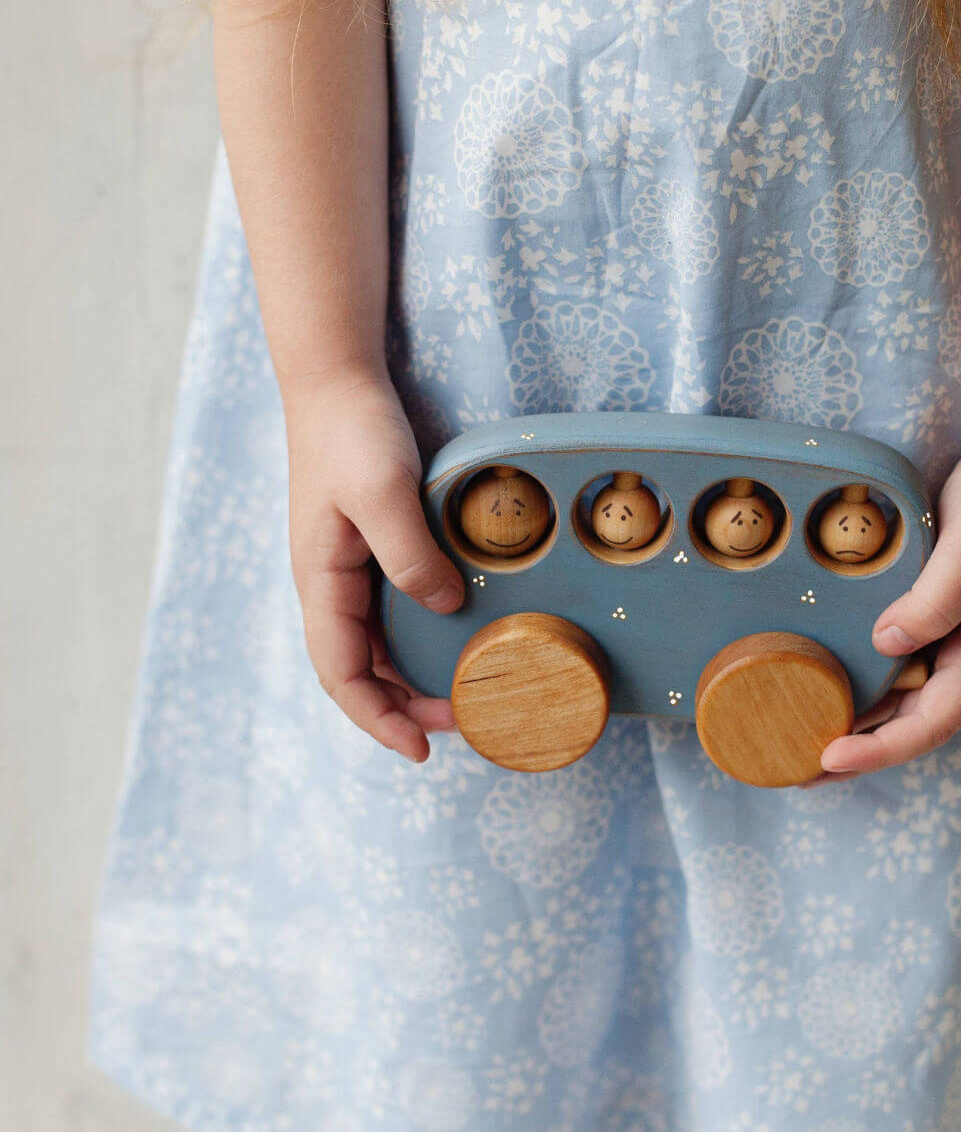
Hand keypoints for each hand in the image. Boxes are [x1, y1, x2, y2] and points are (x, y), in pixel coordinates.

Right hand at [283, 370, 464, 761]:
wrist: (337, 382)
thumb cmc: (352, 434)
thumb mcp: (383, 493)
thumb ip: (410, 556)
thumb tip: (446, 611)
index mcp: (322, 581)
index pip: (341, 673)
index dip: (377, 718)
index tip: (422, 749)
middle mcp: (331, 585)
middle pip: (361, 668)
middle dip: (405, 706)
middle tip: (468, 720)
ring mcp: (349, 568)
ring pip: (378, 643)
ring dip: (414, 675)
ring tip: (468, 690)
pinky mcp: (371, 548)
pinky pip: (392, 610)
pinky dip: (421, 636)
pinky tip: (455, 636)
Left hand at [813, 429, 960, 780]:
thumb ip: (938, 597)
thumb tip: (886, 644)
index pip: (932, 721)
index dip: (882, 747)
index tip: (828, 756)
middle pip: (911, 723)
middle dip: (859, 752)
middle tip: (795, 771)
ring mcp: (950, 637)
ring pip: (899, 698)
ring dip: (854, 723)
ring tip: (797, 739)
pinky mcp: (931, 615)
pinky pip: (892, 664)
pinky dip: (858, 682)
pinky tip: (820, 681)